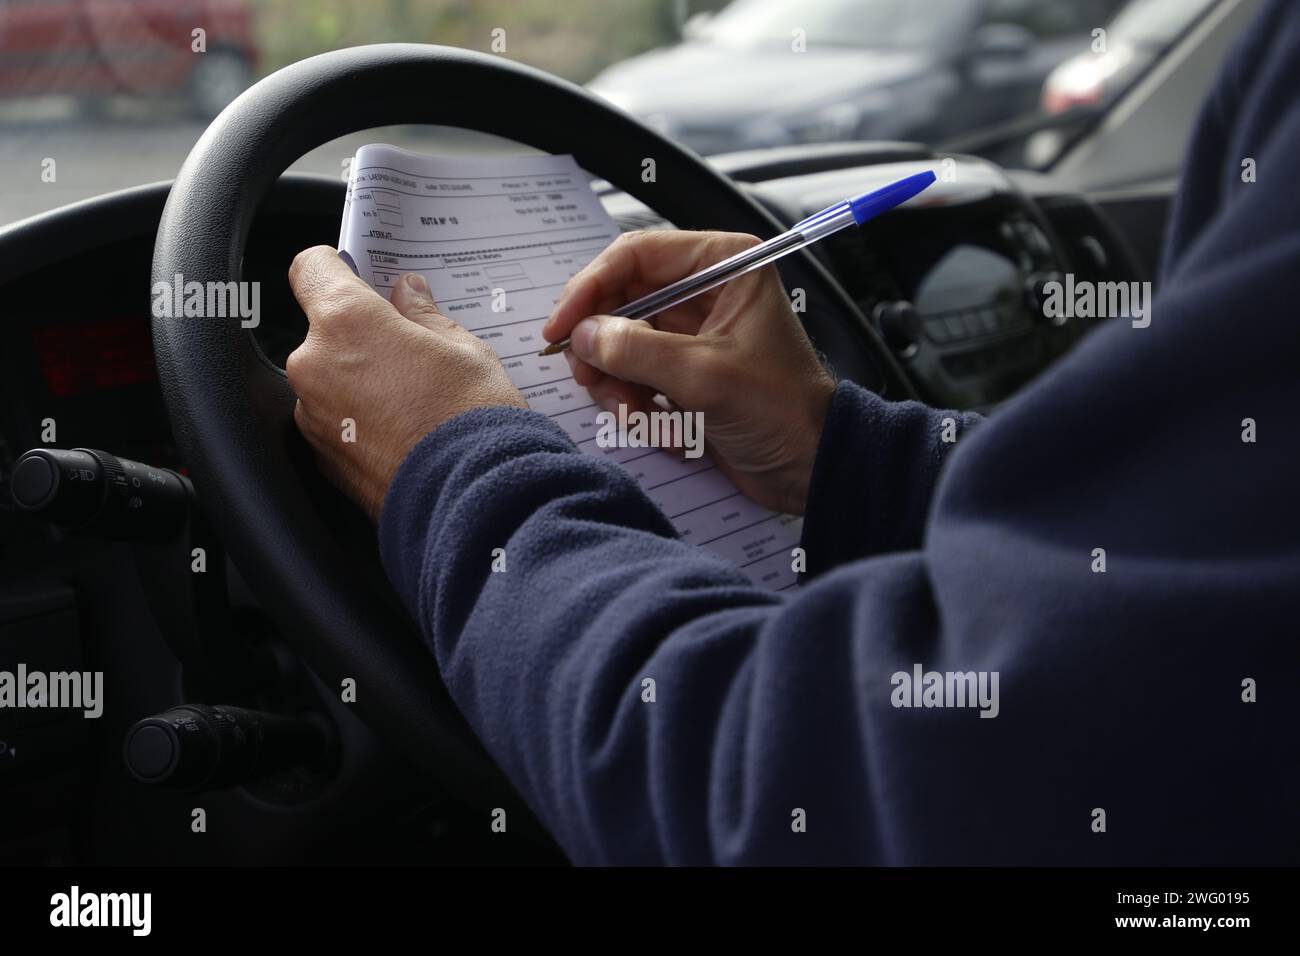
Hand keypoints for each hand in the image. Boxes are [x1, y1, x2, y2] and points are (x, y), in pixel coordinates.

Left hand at [286, 246, 525, 520]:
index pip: (310, 269)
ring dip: (359, 380)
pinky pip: (334, 422)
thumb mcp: (462, 349)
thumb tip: (407, 295)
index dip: (332, 267)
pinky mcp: (322, 459)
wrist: (474, 502)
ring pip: (328, 379)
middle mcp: (315, 366)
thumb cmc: (473, 420)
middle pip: (324, 331)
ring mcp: (313, 417)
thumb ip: (423, 315)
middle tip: (409, 349)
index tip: (352, 273)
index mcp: (346, 322)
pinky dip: (359, 420)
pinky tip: (404, 430)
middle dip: (359, 335)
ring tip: (414, 399)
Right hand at [543, 231, 834, 515]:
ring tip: (639, 416)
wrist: (809, 467)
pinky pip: (634, 376)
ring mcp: (691, 332)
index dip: (590, 287)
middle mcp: (704, 290)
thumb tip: (582, 335)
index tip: (561, 327)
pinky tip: (665, 430)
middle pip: (619, 300)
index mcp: (722, 265)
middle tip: (591, 379)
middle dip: (602, 346)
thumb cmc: (782, 410)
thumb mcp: (704, 376)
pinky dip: (637, 404)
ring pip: (620, 343)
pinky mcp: (683, 370)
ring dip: (618, 384)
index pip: (635, 255)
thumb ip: (637, 350)